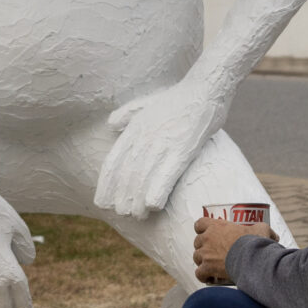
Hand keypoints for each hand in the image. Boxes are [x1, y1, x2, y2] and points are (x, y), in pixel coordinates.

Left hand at [97, 77, 227, 218]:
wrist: (205, 91)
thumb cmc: (176, 99)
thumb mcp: (145, 103)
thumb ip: (126, 114)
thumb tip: (111, 125)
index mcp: (133, 129)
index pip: (113, 162)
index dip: (107, 184)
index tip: (103, 201)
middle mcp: (144, 138)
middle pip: (127, 173)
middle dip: (121, 196)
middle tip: (121, 213)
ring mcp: (163, 144)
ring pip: (144, 177)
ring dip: (137, 200)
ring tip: (137, 216)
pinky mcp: (182, 150)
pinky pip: (167, 174)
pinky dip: (157, 191)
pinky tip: (153, 206)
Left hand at [194, 214, 270, 284]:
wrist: (252, 258)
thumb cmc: (255, 242)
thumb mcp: (262, 230)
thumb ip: (263, 229)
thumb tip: (274, 236)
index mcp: (216, 226)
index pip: (199, 224)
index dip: (202, 229)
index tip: (208, 234)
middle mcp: (207, 238)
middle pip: (197, 242)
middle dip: (204, 247)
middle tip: (213, 253)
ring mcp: (205, 253)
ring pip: (196, 257)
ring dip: (203, 262)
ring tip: (212, 267)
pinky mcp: (206, 268)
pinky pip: (199, 273)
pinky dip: (203, 276)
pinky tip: (209, 278)